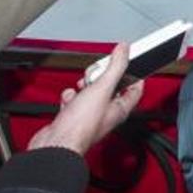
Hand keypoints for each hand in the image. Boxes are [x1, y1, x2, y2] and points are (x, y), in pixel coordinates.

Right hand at [28, 43, 144, 155]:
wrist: (56, 143)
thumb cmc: (81, 125)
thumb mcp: (102, 88)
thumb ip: (116, 67)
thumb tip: (125, 49)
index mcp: (120, 109)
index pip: (135, 89)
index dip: (134, 75)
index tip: (128, 63)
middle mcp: (107, 114)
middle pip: (110, 89)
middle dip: (102, 77)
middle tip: (97, 73)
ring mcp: (89, 117)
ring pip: (91, 95)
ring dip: (85, 87)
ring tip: (81, 86)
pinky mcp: (73, 119)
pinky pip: (74, 102)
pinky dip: (71, 97)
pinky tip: (69, 98)